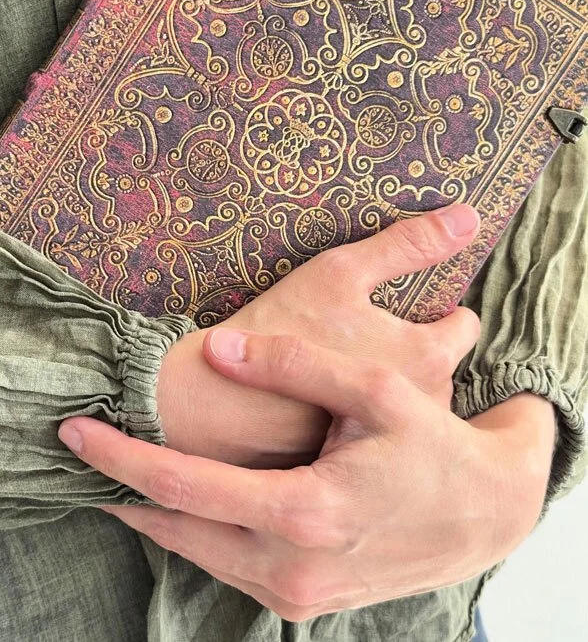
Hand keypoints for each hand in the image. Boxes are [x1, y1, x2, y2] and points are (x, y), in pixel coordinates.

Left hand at [57, 204, 553, 617]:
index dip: (119, 458)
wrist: (482, 515)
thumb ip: (294, 365)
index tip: (74, 431)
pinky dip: (194, 531)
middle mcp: (289, 567)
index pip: (182, 488)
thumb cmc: (432, 447)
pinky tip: (180, 498)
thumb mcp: (373, 392)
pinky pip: (226, 566)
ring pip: (196, 552)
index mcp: (302, 514)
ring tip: (119, 468)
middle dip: (121, 487)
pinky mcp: (300, 601)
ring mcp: (294, 594)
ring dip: (155, 510)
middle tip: (81, 446)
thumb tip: (215, 348)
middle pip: (174, 527)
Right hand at [155, 204, 481, 466]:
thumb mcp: (341, 272)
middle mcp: (426, 407)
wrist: (215, 408)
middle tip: (365, 334)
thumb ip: (407, 244)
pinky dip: (364, 413)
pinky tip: (326, 399)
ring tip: (341, 362)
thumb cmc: (278, 331)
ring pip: (409, 398)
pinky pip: (380, 429)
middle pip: (438, 364)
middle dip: (413, 350)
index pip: (464, 325)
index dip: (439, 309)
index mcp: (428, 357)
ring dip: (389, 382)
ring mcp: (394, 442)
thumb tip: (468, 217)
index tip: (410, 304)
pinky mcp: (364, 465)